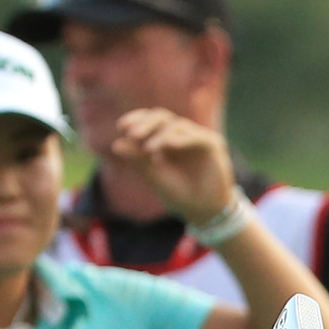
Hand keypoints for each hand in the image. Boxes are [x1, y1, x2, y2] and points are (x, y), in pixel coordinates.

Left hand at [108, 108, 235, 224]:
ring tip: (148, 148)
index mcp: (164, 139)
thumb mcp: (155, 177)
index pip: (150, 120)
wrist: (203, 211)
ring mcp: (197, 138)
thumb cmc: (179, 194)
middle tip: (132, 134)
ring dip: (161, 135)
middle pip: (162, 117)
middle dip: (146, 123)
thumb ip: (138, 160)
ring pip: (178, 125)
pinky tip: (168, 144)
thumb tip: (115, 144)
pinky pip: (197, 137)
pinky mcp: (212, 145)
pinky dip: (181, 139)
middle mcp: (181, 135)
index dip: (136, 119)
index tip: (121, 127)